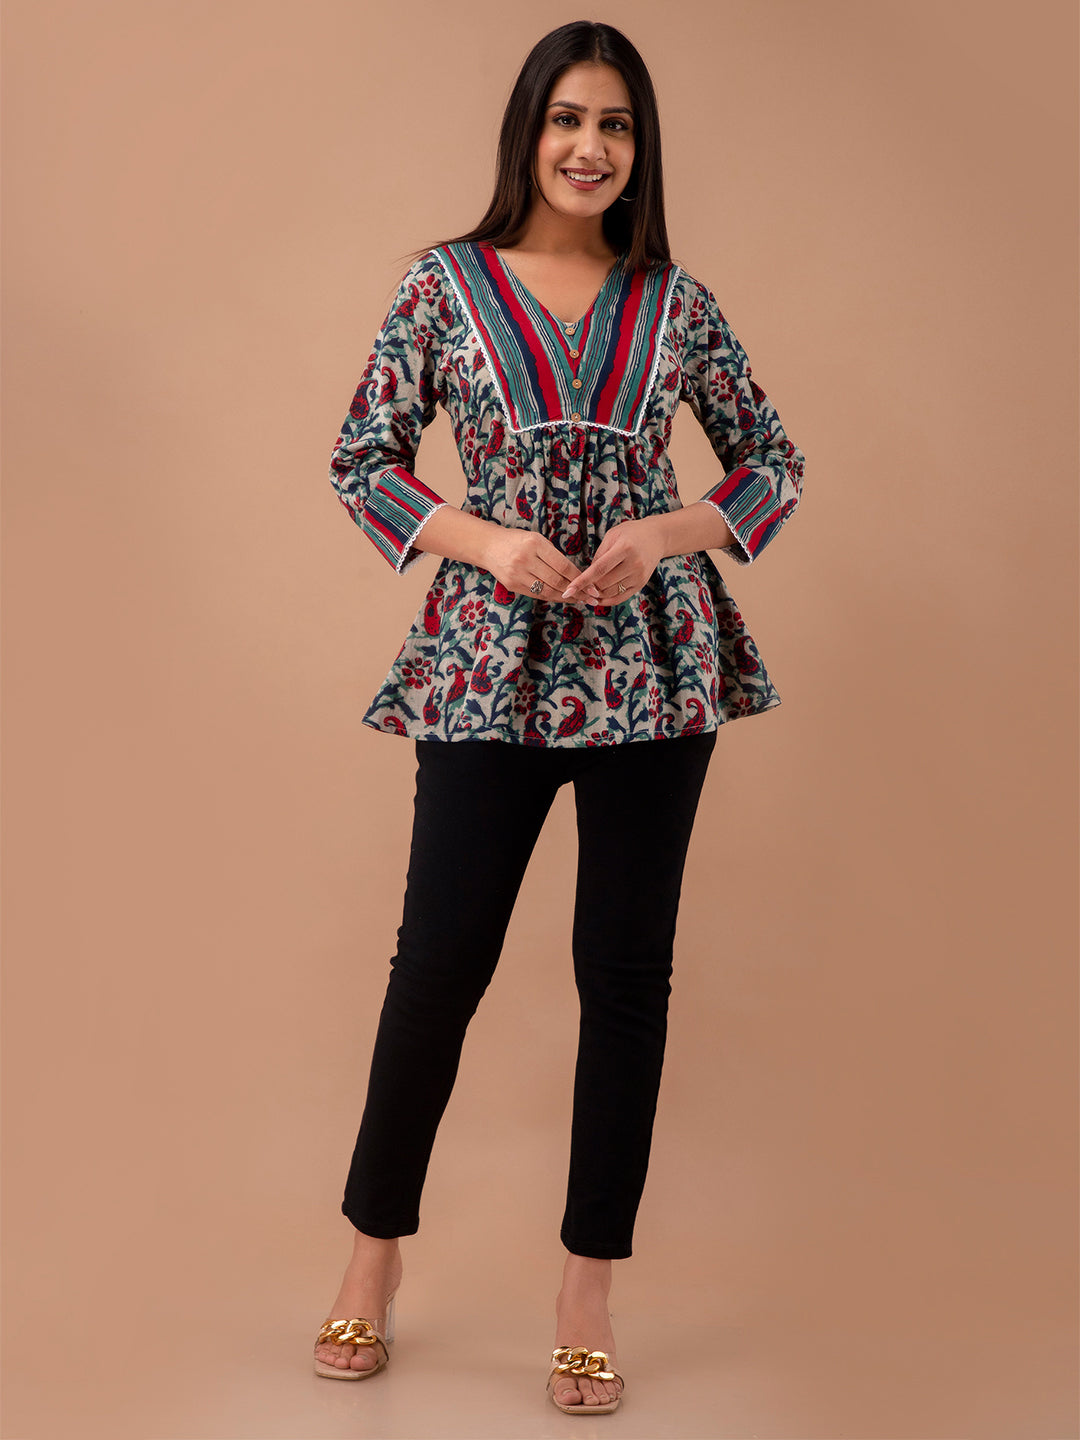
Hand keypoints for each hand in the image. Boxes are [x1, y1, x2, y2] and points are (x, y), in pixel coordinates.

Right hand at [482, 526, 601, 602]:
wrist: (489, 546)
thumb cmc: (518, 541)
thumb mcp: (537, 540)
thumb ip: (554, 556)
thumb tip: (576, 575)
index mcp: (535, 544)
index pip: (563, 565)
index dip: (579, 578)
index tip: (591, 585)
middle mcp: (525, 559)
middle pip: (556, 580)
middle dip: (576, 591)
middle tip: (590, 597)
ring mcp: (517, 574)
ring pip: (547, 591)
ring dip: (565, 597)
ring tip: (579, 600)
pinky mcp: (512, 585)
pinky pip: (536, 594)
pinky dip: (551, 597)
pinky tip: (562, 598)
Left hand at [559, 519, 662, 605]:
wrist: (657, 537)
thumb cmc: (630, 533)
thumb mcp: (612, 536)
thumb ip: (599, 555)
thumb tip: (586, 577)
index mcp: (624, 548)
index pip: (599, 569)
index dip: (582, 581)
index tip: (568, 590)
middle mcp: (634, 563)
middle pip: (603, 583)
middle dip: (588, 588)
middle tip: (577, 586)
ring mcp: (639, 576)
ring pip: (610, 592)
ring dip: (596, 594)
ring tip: (587, 590)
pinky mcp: (641, 584)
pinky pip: (620, 597)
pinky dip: (606, 600)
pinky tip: (597, 598)